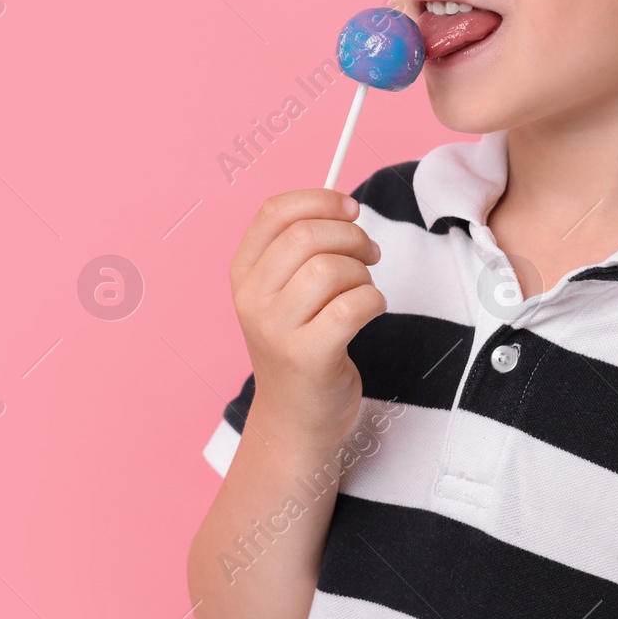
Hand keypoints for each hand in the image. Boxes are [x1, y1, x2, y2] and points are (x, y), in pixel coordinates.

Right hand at [228, 189, 385, 446]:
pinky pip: (353, 306)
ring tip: (363, 289)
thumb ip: (303, 249)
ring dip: (363, 273)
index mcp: (243, 273)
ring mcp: (276, 330)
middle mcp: (252, 299)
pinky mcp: (307, 357)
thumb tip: (344, 204)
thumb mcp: (284, 293)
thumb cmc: (300, 344)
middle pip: (307, 236)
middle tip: (369, 252)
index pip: (274, 212)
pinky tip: (369, 311)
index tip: (350, 208)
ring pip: (331, 269)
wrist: (296, 418)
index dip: (319, 200)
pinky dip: (374, 301)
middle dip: (351, 236)